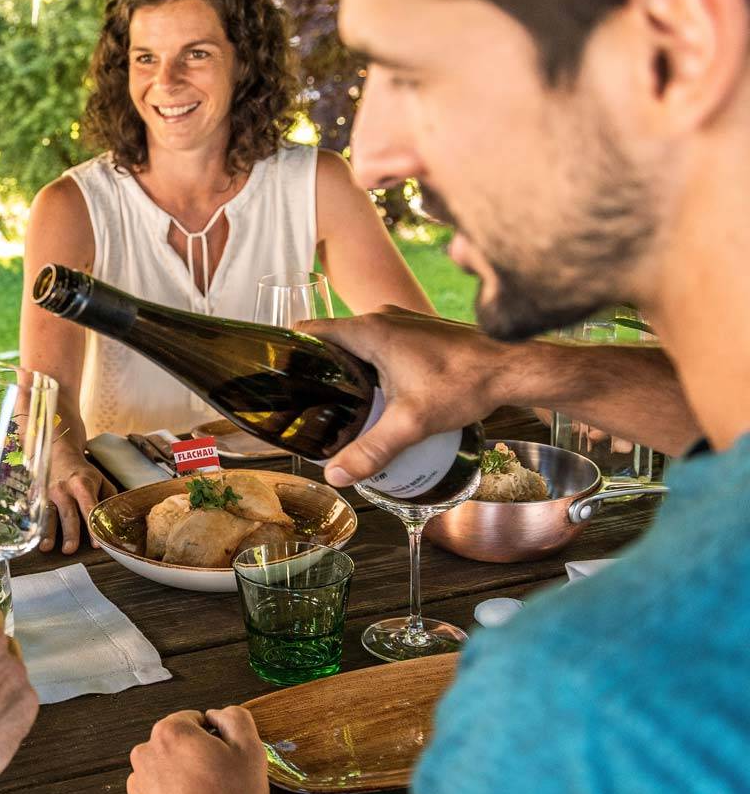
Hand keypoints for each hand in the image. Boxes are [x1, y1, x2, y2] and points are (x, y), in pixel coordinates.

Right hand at [42, 440, 107, 554]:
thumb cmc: (83, 473)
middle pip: (67, 514)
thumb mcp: (101, 480)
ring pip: (48, 515)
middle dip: (69, 532)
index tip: (96, 544)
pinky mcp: (36, 496)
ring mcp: (47, 493)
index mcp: (82, 484)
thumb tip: (115, 522)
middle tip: (70, 550)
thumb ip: (109, 500)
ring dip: (47, 532)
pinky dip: (35, 527)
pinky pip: (35, 513)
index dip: (93, 527)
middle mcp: (63, 489)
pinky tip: (34, 539)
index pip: (89, 508)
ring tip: (46, 548)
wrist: (58, 454)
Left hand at [123, 707, 268, 793]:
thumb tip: (217, 714)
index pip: (192, 721)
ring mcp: (135, 788)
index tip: (225, 759)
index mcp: (169, 733)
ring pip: (161, 775)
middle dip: (192, 760)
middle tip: (218, 783)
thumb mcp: (250, 750)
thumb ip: (235, 718)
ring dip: (178, 783)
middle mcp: (143, 755)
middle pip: (173, 748)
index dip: (213, 738)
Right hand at [300, 308, 509, 486]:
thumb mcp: (411, 423)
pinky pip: (381, 342)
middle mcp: (381, 317)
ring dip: (347, 366)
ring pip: (358, 342)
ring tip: (340, 401)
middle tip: (308, 400)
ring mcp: (403, 320)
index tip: (279, 375)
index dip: (289, 351)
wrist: (514, 367)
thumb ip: (370, 451)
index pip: (309, 330)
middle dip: (319, 368)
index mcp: (368, 330)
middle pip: (332, 339)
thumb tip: (334, 476)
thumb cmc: (463, 384)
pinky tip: (378, 392)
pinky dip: (371, 362)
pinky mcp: (420, 330)